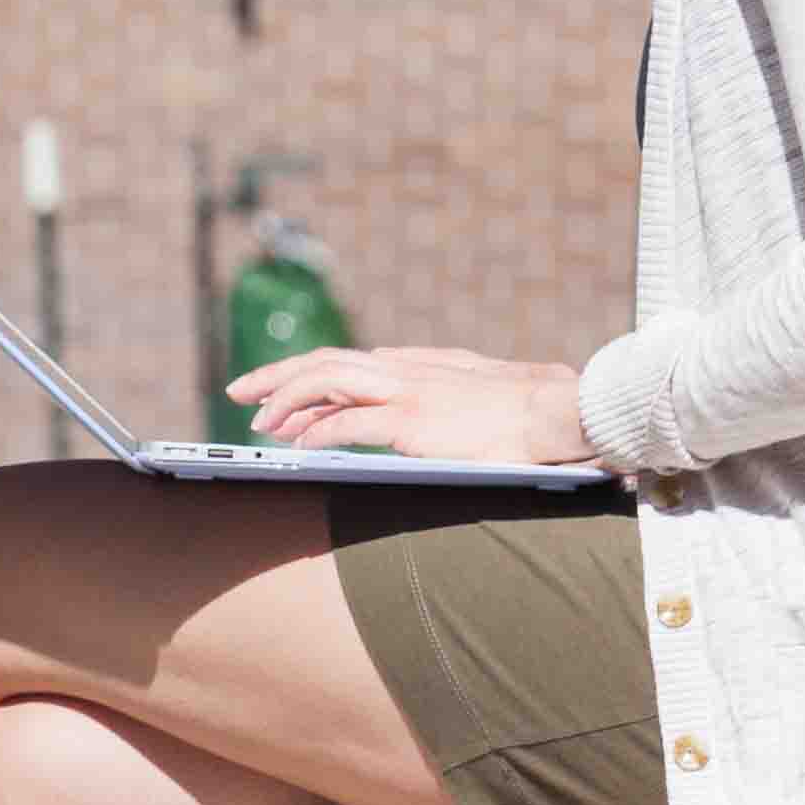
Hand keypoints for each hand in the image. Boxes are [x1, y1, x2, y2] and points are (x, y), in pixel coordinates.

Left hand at [227, 343, 594, 467]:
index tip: (286, 391)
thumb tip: (458, 418)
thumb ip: (465, 400)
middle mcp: (409, 370)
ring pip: (324, 380)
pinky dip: (313, 430)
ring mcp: (408, 392)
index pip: (355, 363)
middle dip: (278, 374)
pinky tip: (293, 443)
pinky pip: (345, 421)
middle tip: (241, 389)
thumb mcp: (493, 396)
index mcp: (425, 365)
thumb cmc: (540, 413)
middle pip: (326, 362)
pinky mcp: (410, 421)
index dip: (313, 376)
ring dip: (284, 397)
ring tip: (256, 417)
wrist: (564, 411)